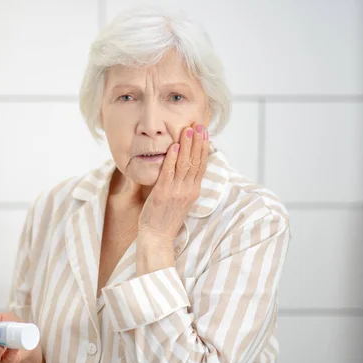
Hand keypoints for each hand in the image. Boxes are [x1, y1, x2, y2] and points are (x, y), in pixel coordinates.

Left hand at [138, 123, 208, 243]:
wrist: (157, 237)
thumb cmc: (165, 219)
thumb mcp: (178, 200)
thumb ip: (182, 185)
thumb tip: (182, 170)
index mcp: (193, 191)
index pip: (202, 165)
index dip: (203, 148)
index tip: (204, 133)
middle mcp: (188, 190)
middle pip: (196, 162)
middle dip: (198, 142)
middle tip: (200, 125)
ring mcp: (177, 192)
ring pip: (185, 164)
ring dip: (187, 145)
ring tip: (189, 129)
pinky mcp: (163, 194)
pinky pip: (169, 173)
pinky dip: (173, 159)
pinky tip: (174, 147)